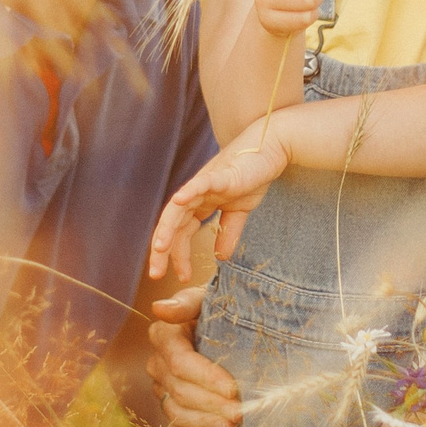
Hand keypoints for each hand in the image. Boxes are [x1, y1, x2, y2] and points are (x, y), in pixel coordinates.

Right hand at [145, 286, 242, 426]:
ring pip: (177, 411)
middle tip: (241, 412)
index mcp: (164, 336)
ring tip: (234, 425)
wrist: (226, 321)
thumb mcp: (206, 298)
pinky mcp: (171, 405)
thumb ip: (185, 303)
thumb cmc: (220, 307)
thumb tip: (159, 309)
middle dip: (212, 404)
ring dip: (205, 421)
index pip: (180, 363)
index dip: (206, 378)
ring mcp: (162, 387)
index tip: (233, 388)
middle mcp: (158, 363)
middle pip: (180, 390)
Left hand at [148, 115, 292, 281]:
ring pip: (178, 208)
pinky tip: (178, 202)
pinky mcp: (219, 175)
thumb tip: (221, 256)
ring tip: (160, 248)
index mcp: (200, 204)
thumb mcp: (240, 212)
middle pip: (173, 225)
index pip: (181, 232)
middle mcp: (196, 195)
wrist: (270, 150)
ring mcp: (204, 184)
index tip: (180, 276)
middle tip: (155, 274)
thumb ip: (228, 232)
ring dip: (167, 228)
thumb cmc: (253, 176)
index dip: (178, 254)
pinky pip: (199, 184)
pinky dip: (188, 193)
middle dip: (163, 249)